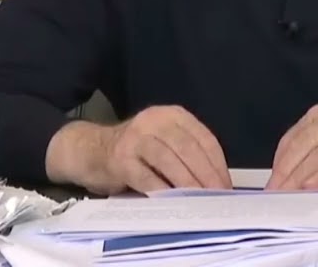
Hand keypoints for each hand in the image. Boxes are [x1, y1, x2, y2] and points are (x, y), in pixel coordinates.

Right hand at [47, 105, 231, 193]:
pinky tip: (172, 202)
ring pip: (169, 160)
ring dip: (188, 183)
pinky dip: (161, 190)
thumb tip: (216, 181)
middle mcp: (155, 120)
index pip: (204, 138)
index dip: (218, 163)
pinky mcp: (120, 158)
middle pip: (188, 148)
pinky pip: (146, 177)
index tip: (226, 185)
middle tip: (217, 196)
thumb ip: (187, 153)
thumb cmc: (135, 150)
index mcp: (173, 115)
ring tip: (200, 200)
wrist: (91, 150)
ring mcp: (136, 138)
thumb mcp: (164, 141)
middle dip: (206, 174)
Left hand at [265, 105, 317, 190]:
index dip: (279, 164)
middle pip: (300, 146)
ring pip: (316, 154)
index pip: (292, 140)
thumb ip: (315, 164)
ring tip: (287, 196)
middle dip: (285, 173)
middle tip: (273, 195)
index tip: (269, 186)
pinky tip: (311, 188)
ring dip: (299, 178)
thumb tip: (286, 185)